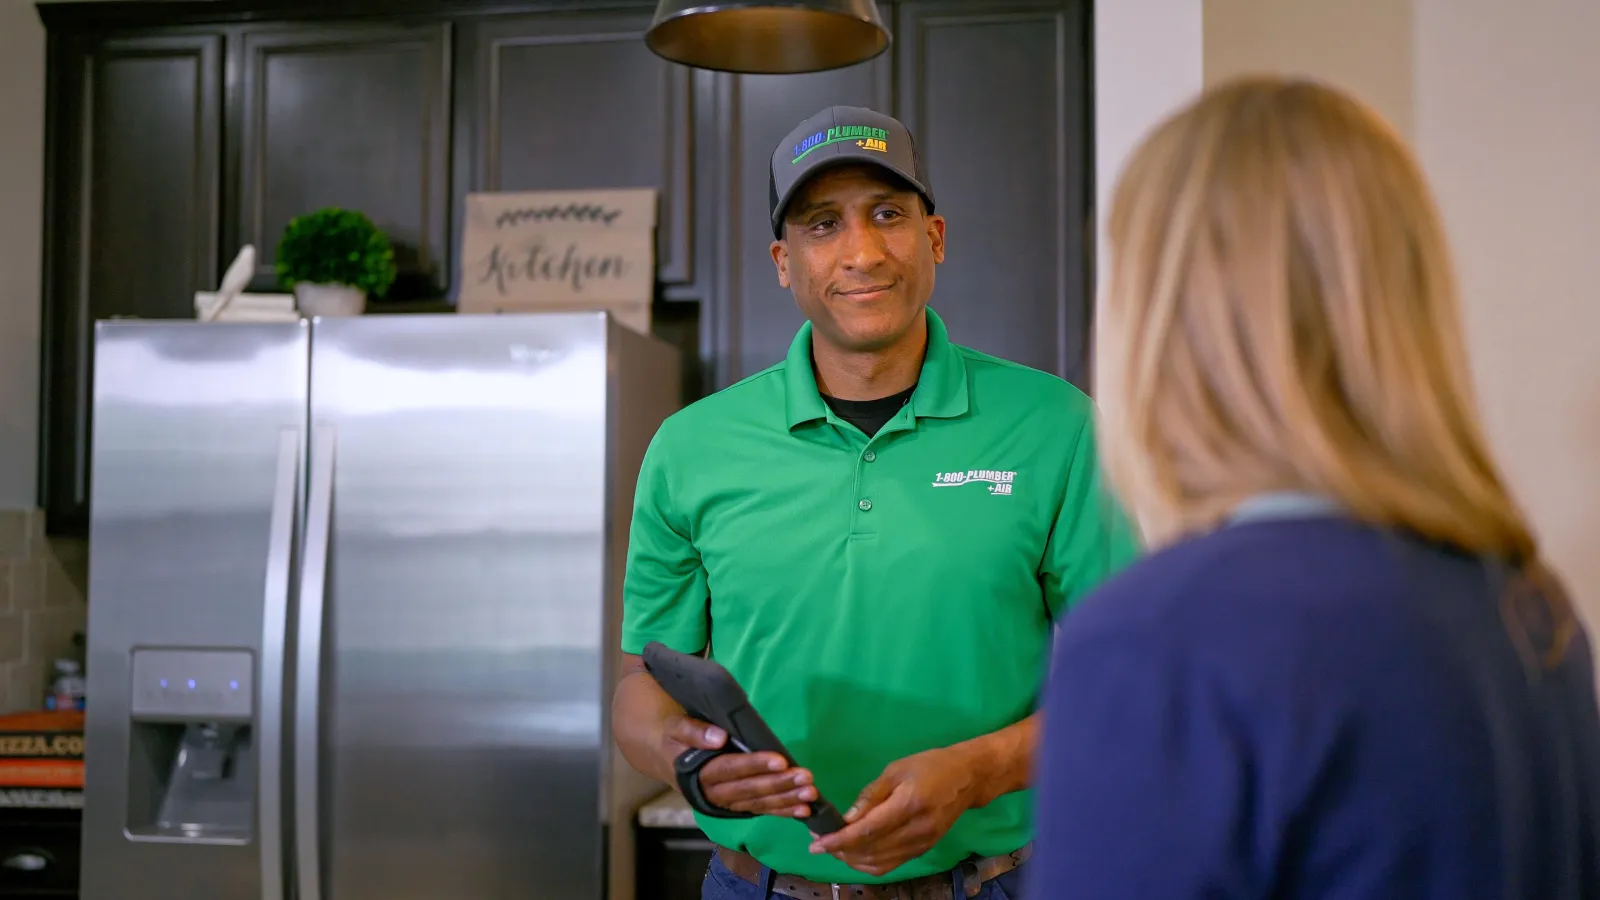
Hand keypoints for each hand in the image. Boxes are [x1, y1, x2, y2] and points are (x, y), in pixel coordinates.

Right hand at [660, 714, 817, 817]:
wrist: (668, 759)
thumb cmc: (676, 739)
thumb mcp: (677, 728)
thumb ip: (694, 731)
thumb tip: (719, 737)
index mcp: (699, 774)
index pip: (731, 769)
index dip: (755, 765)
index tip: (780, 760)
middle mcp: (714, 794)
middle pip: (750, 791)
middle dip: (779, 785)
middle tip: (806, 778)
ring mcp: (727, 804)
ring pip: (759, 804)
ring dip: (787, 800)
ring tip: (811, 795)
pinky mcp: (738, 807)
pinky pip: (762, 811)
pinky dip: (784, 811)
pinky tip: (805, 811)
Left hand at [808, 746, 979, 876]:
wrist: (967, 778)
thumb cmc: (930, 765)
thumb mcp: (896, 770)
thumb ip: (871, 796)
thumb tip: (846, 819)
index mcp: (909, 805)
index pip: (868, 831)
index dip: (840, 840)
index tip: (817, 842)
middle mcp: (916, 831)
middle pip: (871, 850)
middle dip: (840, 849)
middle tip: (818, 841)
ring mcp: (922, 844)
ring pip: (879, 863)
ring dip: (852, 859)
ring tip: (833, 847)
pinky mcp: (923, 850)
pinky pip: (891, 864)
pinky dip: (869, 863)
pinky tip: (854, 854)